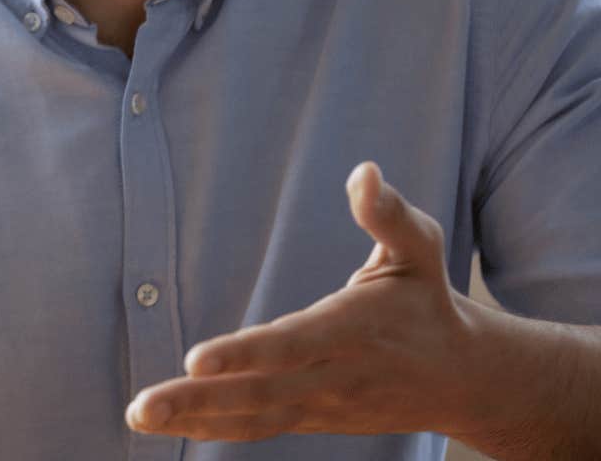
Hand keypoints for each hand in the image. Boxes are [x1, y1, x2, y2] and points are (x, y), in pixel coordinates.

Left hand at [125, 161, 483, 441]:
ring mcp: (321, 404)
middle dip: (198, 400)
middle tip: (141, 406)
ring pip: (252, 417)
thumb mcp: (420, 248)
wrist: (462, 377)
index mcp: (353, 329)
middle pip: (260, 392)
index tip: (195, 360)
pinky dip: (212, 429)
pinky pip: (257, 427)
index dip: (244, 354)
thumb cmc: (427, 300)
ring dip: (193, 419)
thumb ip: (388, 214)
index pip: (292, 345)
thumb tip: (363, 172)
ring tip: (139, 416)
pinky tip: (167, 426)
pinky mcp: (311, 417)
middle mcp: (333, 374)